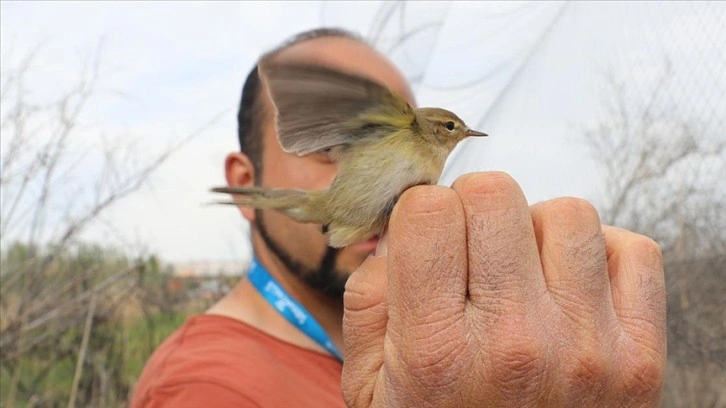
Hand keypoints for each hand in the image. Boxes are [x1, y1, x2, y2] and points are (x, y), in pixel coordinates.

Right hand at [342, 172, 665, 406]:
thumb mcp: (369, 382)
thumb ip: (368, 296)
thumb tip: (401, 227)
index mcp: (437, 348)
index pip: (431, 211)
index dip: (422, 213)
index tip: (427, 237)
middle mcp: (516, 343)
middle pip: (496, 194)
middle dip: (473, 209)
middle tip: (471, 248)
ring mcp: (587, 348)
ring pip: (566, 212)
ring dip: (536, 231)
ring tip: (522, 273)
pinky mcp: (641, 356)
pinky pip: (634, 250)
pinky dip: (601, 256)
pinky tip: (570, 288)